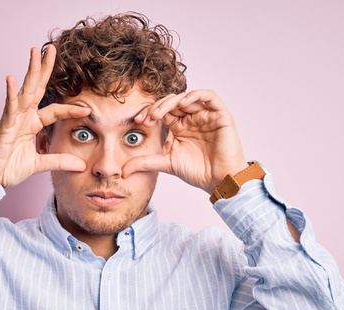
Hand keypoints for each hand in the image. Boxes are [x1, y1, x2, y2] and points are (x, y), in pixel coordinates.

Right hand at [0, 45, 90, 187]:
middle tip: (51, 49)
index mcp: (31, 124)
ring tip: (36, 52)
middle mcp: (22, 117)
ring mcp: (12, 119)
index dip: (70, 109)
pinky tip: (11, 79)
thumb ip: (59, 161)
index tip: (87, 109)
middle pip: (36, 88)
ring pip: (24, 92)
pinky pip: (8, 108)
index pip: (54, 111)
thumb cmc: (7, 167)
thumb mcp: (39, 164)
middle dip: (44, 69)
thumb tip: (80, 165)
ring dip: (31, 71)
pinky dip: (10, 94)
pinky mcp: (3, 126)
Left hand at [123, 89, 248, 193]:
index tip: (138, 121)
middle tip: (147, 118)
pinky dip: (195, 95)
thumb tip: (122, 171)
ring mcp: (206, 116)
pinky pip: (209, 96)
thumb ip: (144, 163)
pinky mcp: (220, 115)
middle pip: (173, 102)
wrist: (218, 180)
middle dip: (157, 107)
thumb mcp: (165, 164)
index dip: (150, 112)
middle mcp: (192, 118)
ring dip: (171, 101)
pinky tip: (183, 104)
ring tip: (159, 114)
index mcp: (180, 127)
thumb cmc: (197, 172)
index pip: (163, 111)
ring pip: (187, 96)